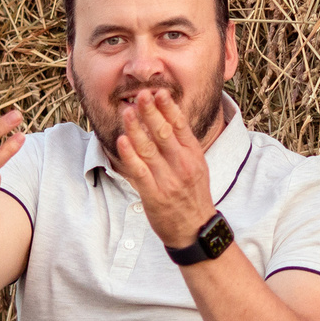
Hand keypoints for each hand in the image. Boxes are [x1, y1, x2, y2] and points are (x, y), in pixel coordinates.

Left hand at [114, 87, 217, 248]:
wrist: (195, 229)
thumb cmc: (193, 195)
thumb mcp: (197, 166)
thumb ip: (183, 145)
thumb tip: (169, 118)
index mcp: (193, 156)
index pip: (180, 126)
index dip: (169, 107)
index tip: (158, 92)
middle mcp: (182, 165)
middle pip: (164, 133)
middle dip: (151, 112)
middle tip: (141, 94)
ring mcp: (168, 180)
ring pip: (149, 149)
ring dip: (136, 129)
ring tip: (126, 112)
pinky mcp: (154, 195)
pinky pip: (139, 172)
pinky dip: (130, 155)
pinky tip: (122, 141)